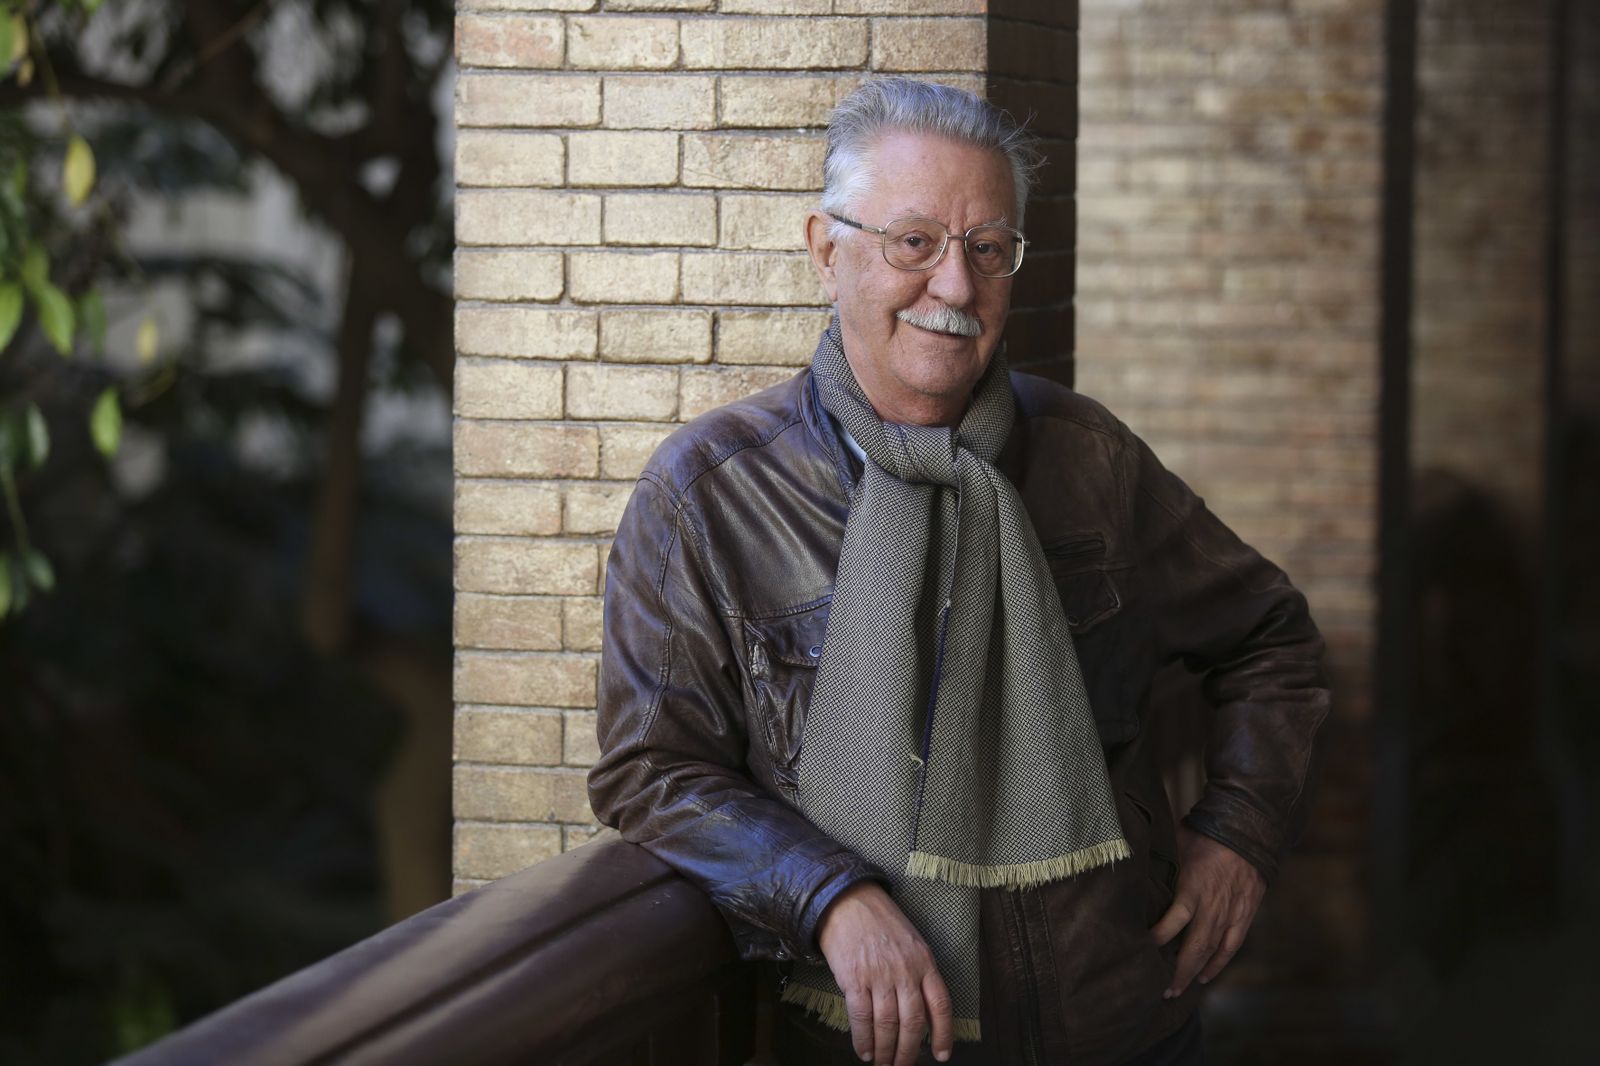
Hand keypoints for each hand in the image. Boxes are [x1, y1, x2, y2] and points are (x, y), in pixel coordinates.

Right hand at [817, 881, 953, 1064]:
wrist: (848, 901)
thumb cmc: (881, 922)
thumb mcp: (912, 943)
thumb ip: (920, 974)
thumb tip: (923, 1013)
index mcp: (925, 962)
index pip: (940, 1005)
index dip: (943, 1034)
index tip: (941, 1055)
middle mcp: (905, 971)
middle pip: (913, 1023)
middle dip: (908, 1052)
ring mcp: (879, 975)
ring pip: (887, 1025)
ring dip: (885, 1051)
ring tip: (883, 1063)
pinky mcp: (854, 979)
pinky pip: (861, 1018)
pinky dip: (864, 1040)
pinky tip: (865, 1051)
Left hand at [1149, 827, 1266, 998]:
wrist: (1250, 832)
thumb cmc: (1207, 834)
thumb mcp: (1177, 843)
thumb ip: (1160, 862)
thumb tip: (1132, 867)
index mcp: (1193, 887)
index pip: (1173, 921)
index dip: (1157, 939)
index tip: (1139, 950)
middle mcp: (1212, 906)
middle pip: (1193, 947)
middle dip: (1174, 971)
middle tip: (1157, 988)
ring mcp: (1230, 914)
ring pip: (1210, 952)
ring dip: (1192, 974)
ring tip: (1175, 990)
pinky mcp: (1244, 917)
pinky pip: (1230, 947)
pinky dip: (1217, 965)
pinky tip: (1204, 977)